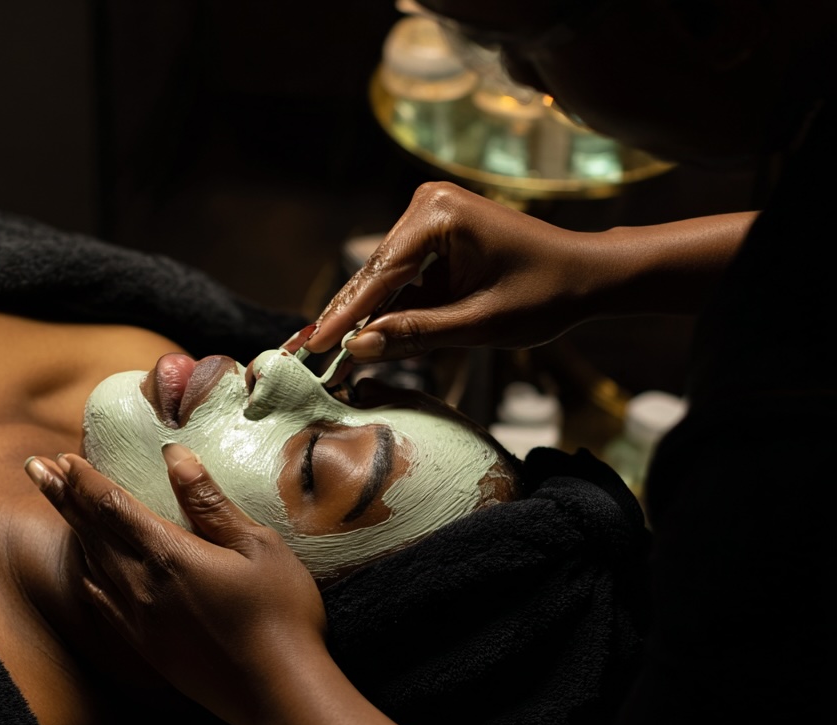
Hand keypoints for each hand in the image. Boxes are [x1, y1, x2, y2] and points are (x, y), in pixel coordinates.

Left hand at [24, 446, 326, 724]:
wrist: (278, 693)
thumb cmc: (281, 614)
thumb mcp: (258, 547)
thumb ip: (211, 503)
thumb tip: (175, 457)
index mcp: (170, 555)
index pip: (114, 507)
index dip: (87, 479)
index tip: (63, 456)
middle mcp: (143, 587)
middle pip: (91, 532)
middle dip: (62, 496)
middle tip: (34, 468)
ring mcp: (140, 620)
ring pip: (92, 565)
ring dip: (71, 531)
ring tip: (56, 506)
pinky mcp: (146, 647)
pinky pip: (102, 603)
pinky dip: (87, 575)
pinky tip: (86, 568)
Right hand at [305, 181, 588, 362]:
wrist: (585, 275)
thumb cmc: (544, 295)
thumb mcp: (479, 324)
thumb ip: (417, 334)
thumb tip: (359, 347)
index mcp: (440, 217)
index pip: (380, 275)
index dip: (344, 316)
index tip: (313, 347)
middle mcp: (427, 207)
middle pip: (373, 275)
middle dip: (344, 317)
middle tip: (303, 352)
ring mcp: (429, 219)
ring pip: (383, 281)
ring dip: (361, 317)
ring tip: (324, 352)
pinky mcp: (433, 238)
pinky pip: (402, 280)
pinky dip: (386, 311)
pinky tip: (358, 338)